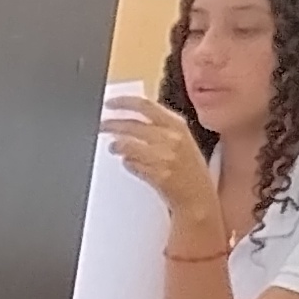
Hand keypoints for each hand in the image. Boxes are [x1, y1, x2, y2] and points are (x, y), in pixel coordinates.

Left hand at [101, 87, 226, 249]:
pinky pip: (131, 164)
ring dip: (116, 146)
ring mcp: (165, 157)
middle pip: (131, 124)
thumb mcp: (181, 140)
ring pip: (127, 145)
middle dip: (111, 124)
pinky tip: (130, 164)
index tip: (109, 103)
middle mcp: (172, 138)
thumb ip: (159, 127)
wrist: (198, 197)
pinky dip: (127, 163)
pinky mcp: (158, 175)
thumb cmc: (188, 169)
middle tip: (101, 126)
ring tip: (113, 148)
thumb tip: (129, 120)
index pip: (145, 105)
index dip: (123, 102)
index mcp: (177, 124)